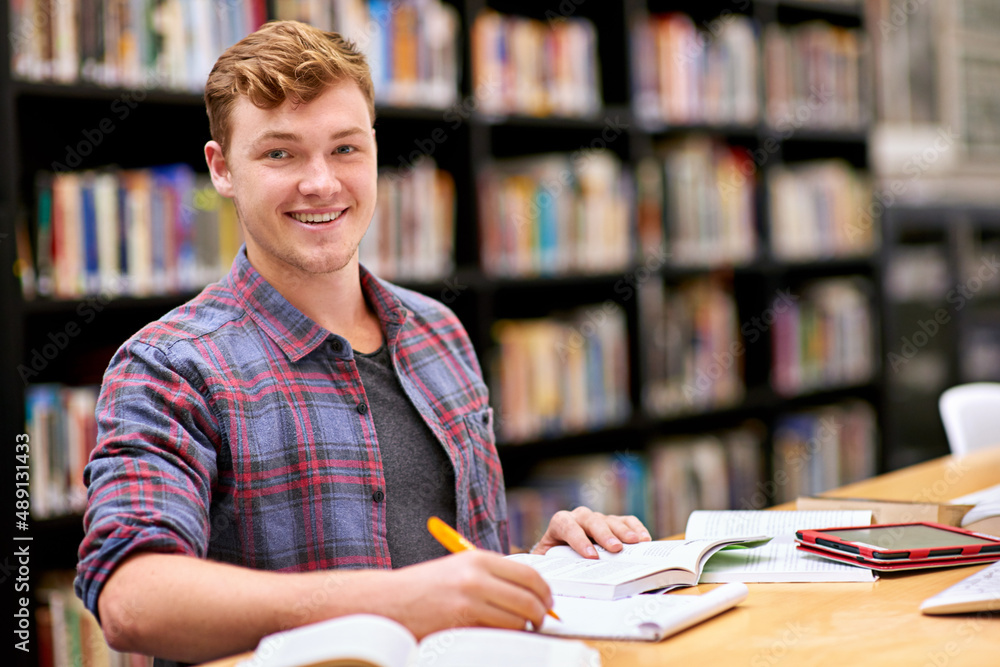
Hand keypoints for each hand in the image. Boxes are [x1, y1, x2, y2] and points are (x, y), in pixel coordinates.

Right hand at [384, 550, 552, 638]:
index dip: (545, 591)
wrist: (389, 601)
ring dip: (524, 628)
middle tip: (541, 620)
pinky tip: (500, 635)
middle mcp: (476, 577)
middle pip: (528, 598)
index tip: (548, 601)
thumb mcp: (460, 568)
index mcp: (478, 559)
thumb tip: (530, 590)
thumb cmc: (426, 586)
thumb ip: (492, 575)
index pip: (529, 574)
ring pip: (517, 619)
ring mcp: (469, 601)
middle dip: (541, 613)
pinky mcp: (461, 623)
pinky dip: (505, 637)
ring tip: (521, 629)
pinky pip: (497, 634)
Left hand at [531, 506, 651, 557]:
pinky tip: (644, 539)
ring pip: (609, 520)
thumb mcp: (547, 561)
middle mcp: (579, 517)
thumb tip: (551, 581)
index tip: (591, 556)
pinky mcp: (613, 522)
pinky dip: (635, 528)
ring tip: (635, 542)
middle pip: (591, 520)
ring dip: (623, 531)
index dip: (578, 539)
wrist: (558, 549)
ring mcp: (597, 518)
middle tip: (615, 548)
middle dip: (604, 534)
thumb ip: (548, 566)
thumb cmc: (554, 557)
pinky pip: (625, 520)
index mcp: (560, 524)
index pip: (567, 526)